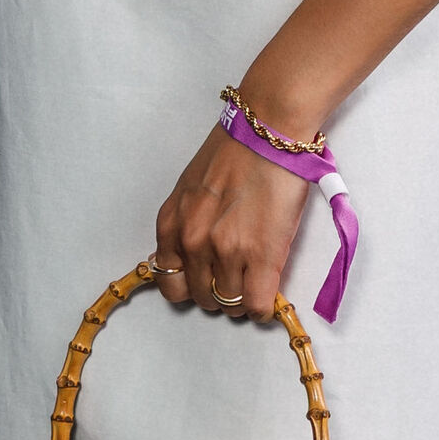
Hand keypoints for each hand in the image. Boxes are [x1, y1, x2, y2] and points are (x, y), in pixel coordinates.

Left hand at [154, 124, 307, 317]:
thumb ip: (186, 225)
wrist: (268, 132)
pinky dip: (262, 308)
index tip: (206, 280)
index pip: (170, 285)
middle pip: (202, 298)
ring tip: (254, 280)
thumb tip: (195, 259)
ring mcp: (227, 251)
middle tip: (235, 278)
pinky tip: (267, 294)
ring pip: (230, 305)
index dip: (190, 287)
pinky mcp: (263, 256)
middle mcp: (193, 242)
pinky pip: (257, 306)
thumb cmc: (234, 152)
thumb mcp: (190, 190)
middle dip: (218, 293)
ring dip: (242, 299)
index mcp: (171, 226)